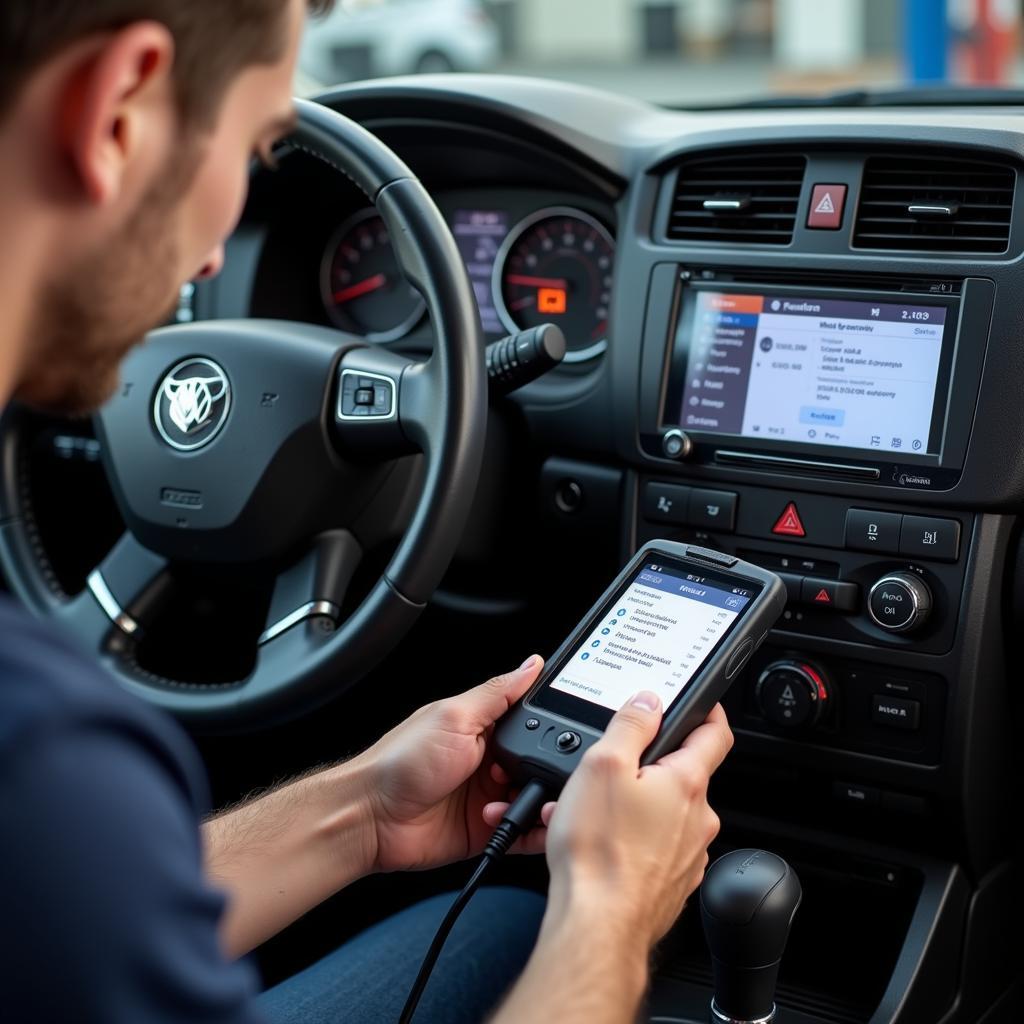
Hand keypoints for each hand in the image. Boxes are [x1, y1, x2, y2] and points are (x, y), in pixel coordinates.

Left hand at [353, 655, 552, 872]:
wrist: (370, 818)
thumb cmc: (400, 762)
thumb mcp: (454, 717)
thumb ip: (498, 694)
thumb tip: (530, 665)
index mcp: (485, 727)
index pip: (535, 723)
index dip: (553, 730)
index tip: (568, 736)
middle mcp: (491, 761)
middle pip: (543, 764)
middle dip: (549, 772)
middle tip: (534, 774)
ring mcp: (490, 797)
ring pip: (539, 800)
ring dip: (538, 803)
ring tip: (512, 800)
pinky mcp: (488, 830)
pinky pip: (526, 834)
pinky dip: (535, 833)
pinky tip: (522, 824)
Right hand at [543, 694, 732, 950]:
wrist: (596, 926)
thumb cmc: (598, 852)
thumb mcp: (603, 765)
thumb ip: (630, 725)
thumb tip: (648, 701)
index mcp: (686, 783)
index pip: (715, 734)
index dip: (709, 711)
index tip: (701, 703)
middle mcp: (697, 819)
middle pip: (681, 775)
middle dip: (646, 767)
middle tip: (609, 770)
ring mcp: (688, 854)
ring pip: (664, 814)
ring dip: (633, 806)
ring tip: (589, 813)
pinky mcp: (672, 883)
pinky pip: (655, 847)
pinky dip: (631, 839)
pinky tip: (599, 843)